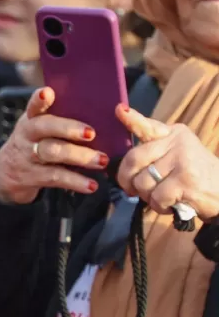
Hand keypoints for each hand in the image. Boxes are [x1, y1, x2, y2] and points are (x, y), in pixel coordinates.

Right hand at [0, 88, 106, 205]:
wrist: (6, 172)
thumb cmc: (37, 142)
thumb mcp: (40, 127)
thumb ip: (62, 117)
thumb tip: (107, 111)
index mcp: (32, 118)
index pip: (34, 105)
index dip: (39, 99)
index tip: (48, 93)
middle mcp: (27, 135)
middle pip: (45, 128)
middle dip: (68, 129)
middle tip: (91, 133)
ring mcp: (28, 156)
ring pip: (53, 153)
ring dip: (79, 157)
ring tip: (101, 160)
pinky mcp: (32, 176)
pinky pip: (55, 177)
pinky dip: (75, 181)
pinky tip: (91, 185)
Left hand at [118, 105, 218, 221]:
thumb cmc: (196, 176)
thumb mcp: (177, 156)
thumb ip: (154, 152)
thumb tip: (122, 160)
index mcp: (174, 134)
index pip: (148, 126)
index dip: (132, 120)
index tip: (120, 110)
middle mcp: (178, 142)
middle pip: (133, 159)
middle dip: (128, 180)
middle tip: (136, 190)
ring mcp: (183, 160)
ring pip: (142, 182)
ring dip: (148, 197)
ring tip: (165, 196)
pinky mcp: (186, 180)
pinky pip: (156, 197)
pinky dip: (160, 206)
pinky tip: (173, 203)